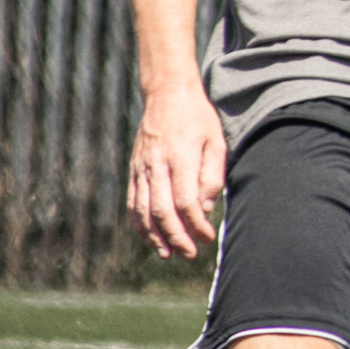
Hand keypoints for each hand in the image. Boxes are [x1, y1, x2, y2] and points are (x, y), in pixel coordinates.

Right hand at [129, 80, 228, 258]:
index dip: (196, 224)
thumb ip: (212, 175)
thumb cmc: (198, 119)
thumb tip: (206, 207)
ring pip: (143, 209)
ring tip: (167, 254)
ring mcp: (141, 167)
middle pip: (162, 210)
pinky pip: (133, 201)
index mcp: (180, 157)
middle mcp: (157, 164)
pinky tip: (149, 237)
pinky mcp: (134, 169)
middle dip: (176, 237)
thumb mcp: (216, 141)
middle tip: (190, 254)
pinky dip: (139, 222)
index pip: (186, 201)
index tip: (208, 237)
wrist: (168, 94)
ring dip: (154, 236)